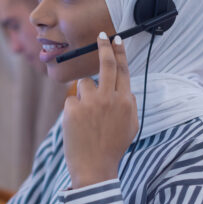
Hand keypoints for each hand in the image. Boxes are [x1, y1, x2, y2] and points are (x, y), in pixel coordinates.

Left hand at [62, 33, 137, 188]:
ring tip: (87, 117)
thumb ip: (129, 104)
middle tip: (101, 36)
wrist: (95, 167)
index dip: (119, 52)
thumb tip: (125, 89)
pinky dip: (73, 111)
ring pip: (84, 84)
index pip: (123, 70)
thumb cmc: (113, 147)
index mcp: (126, 101)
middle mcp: (110, 98)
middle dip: (103, 47)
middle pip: (106, 64)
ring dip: (84, 95)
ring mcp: (90, 103)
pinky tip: (77, 126)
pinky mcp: (73, 109)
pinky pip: (71, 100)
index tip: (115, 39)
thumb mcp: (131, 126)